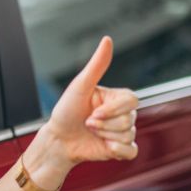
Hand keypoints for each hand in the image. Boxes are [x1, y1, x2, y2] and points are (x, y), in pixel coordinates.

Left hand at [46, 36, 138, 167]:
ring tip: (90, 131)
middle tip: (87, 123)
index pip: (132, 100)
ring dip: (104, 136)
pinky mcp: (121, 149)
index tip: (93, 113)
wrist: (58, 139)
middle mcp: (122, 113)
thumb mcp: (80, 86)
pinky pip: (131, 151)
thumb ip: (96, 65)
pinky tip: (103, 146)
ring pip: (128, 135)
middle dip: (103, 124)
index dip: (113, 110)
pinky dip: (117, 151)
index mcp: (116, 97)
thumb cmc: (66, 110)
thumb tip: (107, 39)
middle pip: (129, 120)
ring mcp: (123, 131)